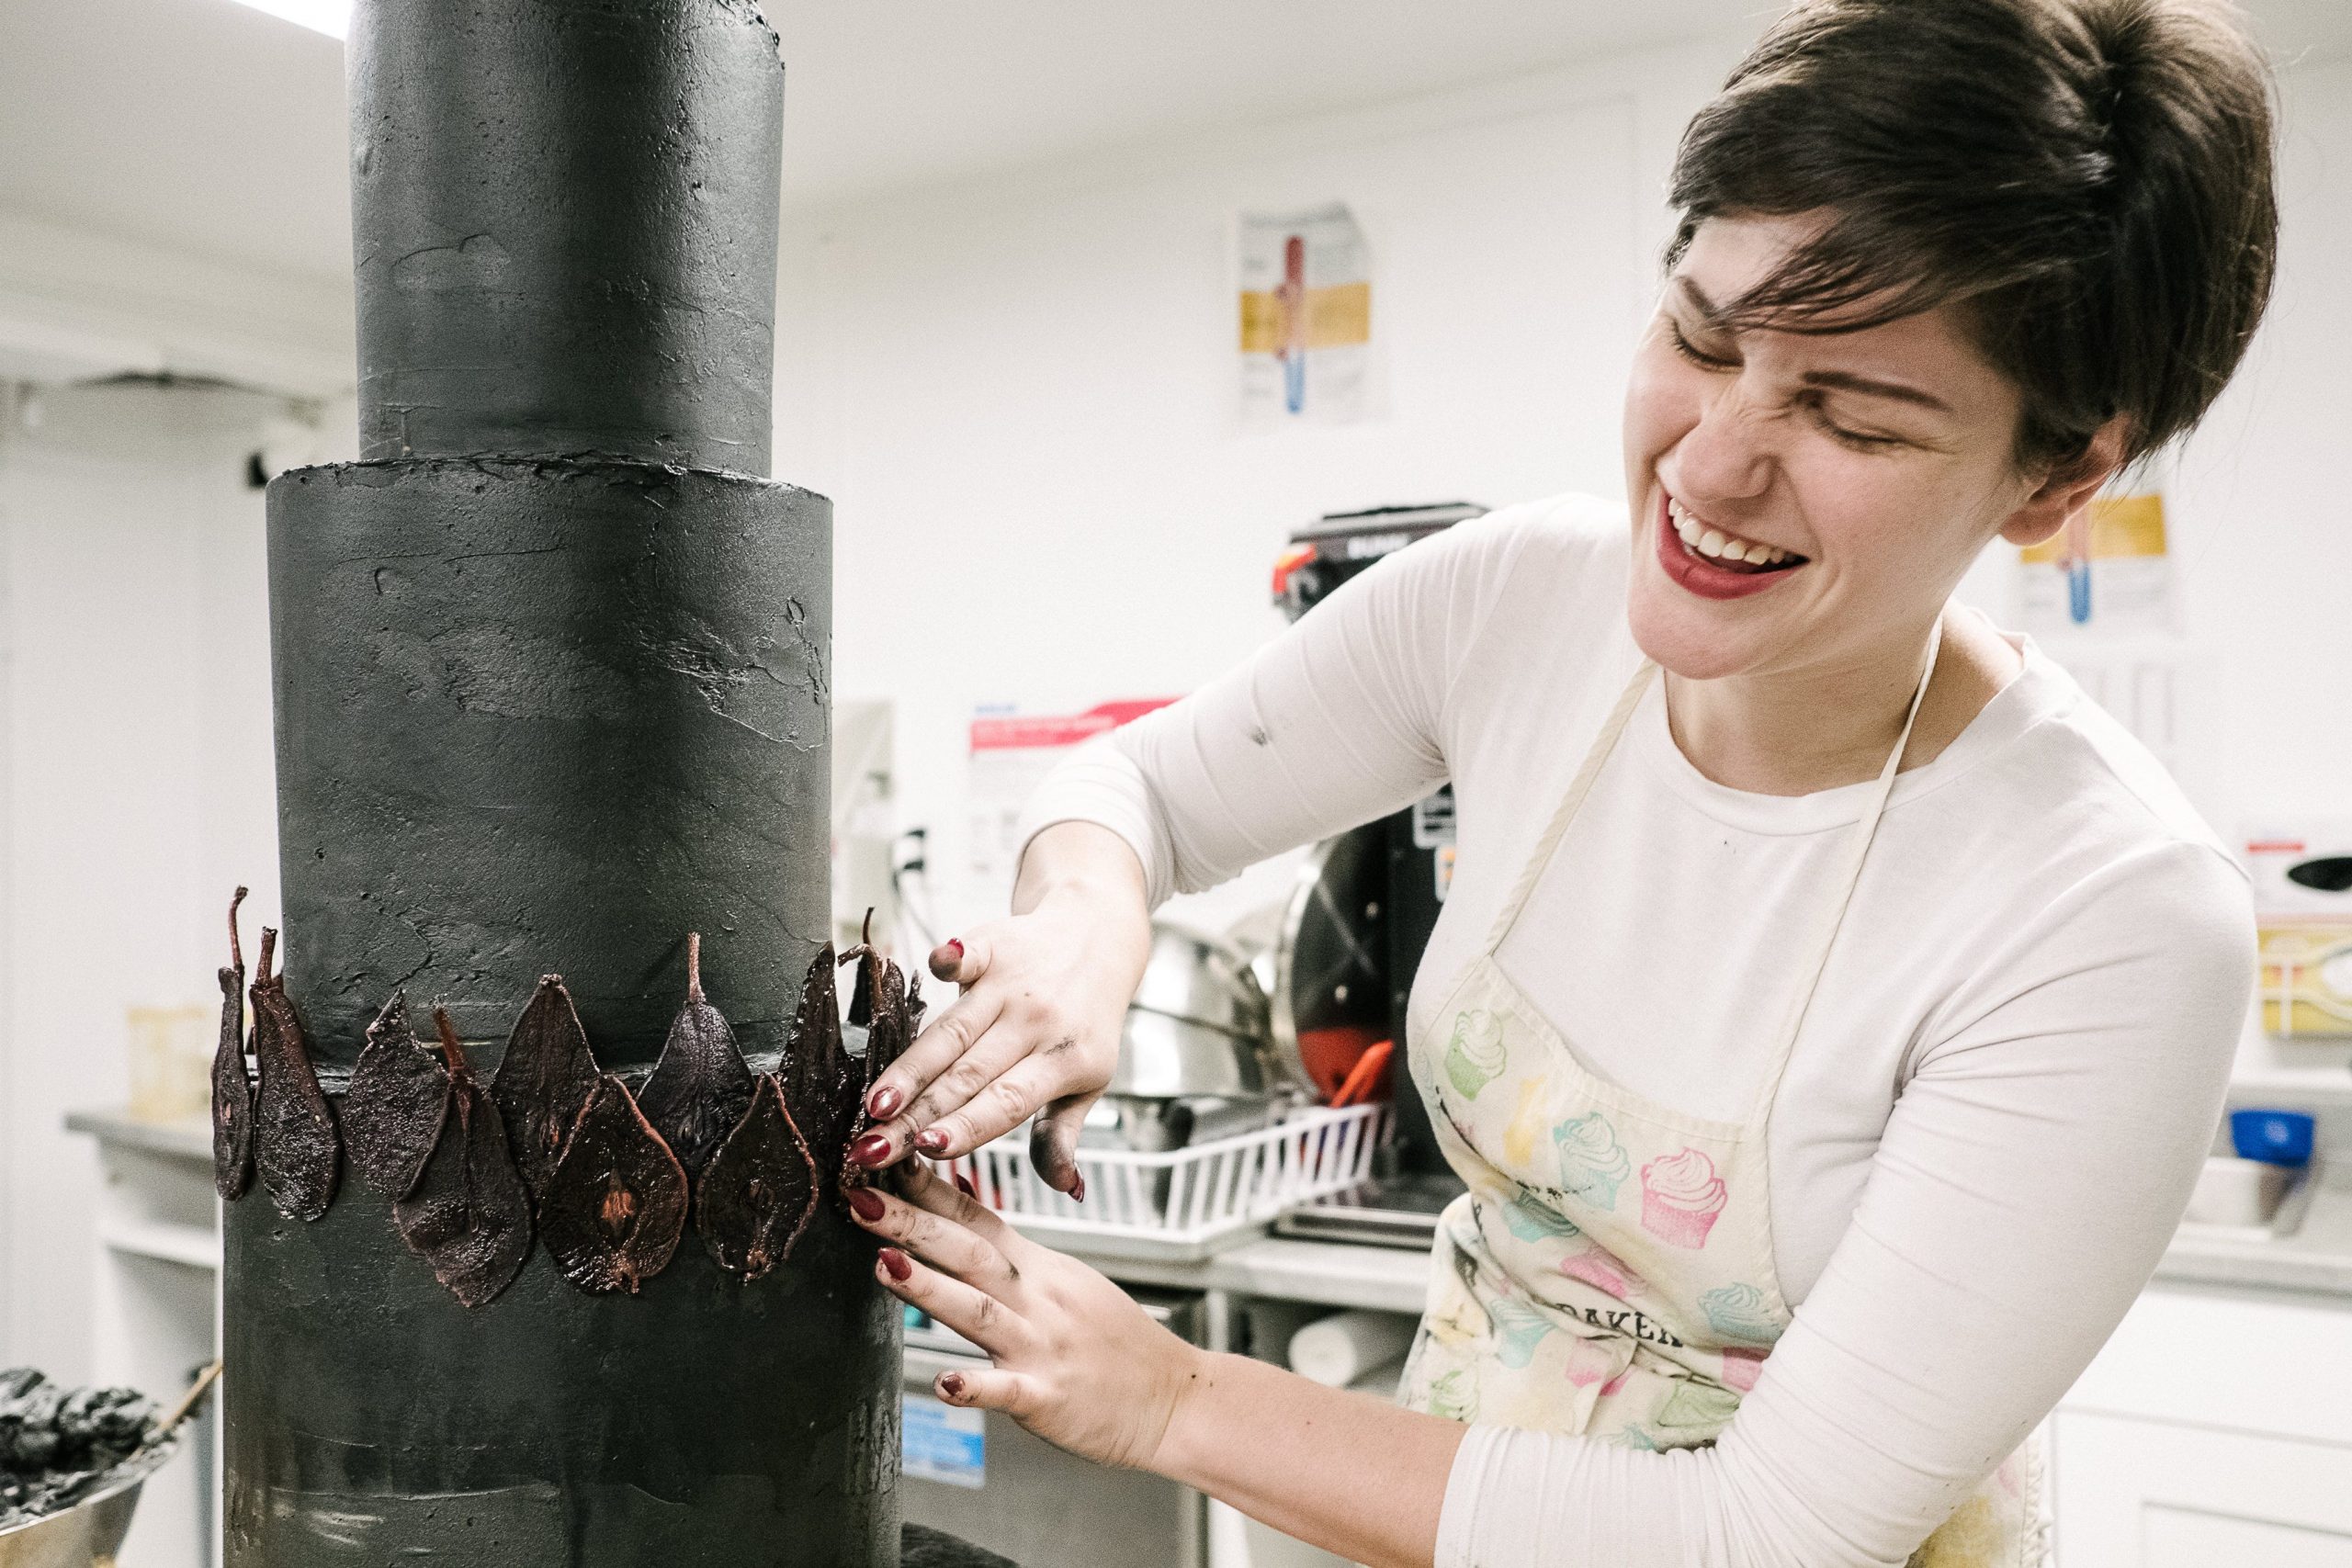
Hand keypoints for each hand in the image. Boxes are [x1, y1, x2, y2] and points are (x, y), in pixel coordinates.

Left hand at [853, 1161, 1198, 1469]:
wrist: (1174, 1398)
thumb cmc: (1113, 1341)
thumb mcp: (1063, 1278)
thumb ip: (1005, 1244)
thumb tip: (957, 1194)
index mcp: (1038, 1268)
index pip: (975, 1214)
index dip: (925, 1186)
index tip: (883, 1157)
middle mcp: (1037, 1299)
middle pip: (969, 1252)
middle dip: (911, 1224)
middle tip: (860, 1197)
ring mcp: (1042, 1348)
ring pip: (981, 1312)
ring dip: (931, 1289)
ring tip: (886, 1265)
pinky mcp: (1049, 1398)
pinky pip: (1009, 1391)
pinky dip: (977, 1386)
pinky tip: (947, 1382)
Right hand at [855, 823, 1149, 1192]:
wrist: (1098, 936)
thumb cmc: (1084, 1021)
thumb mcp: (1088, 1081)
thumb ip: (1062, 1133)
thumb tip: (1066, 1189)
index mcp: (1066, 1062)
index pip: (1007, 1102)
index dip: (967, 1126)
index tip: (927, 1151)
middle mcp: (1037, 1023)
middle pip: (967, 1074)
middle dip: (916, 1115)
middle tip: (872, 1145)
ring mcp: (1013, 983)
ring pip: (953, 1030)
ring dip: (912, 1065)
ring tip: (875, 1100)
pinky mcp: (994, 945)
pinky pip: (969, 954)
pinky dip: (953, 958)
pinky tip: (935, 965)